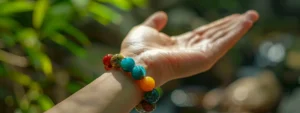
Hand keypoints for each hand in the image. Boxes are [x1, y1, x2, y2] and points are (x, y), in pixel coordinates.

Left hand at [121, 10, 258, 85]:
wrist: (136, 63)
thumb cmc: (137, 49)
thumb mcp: (146, 30)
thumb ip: (155, 23)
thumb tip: (163, 15)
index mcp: (179, 45)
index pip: (203, 33)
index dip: (217, 25)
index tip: (230, 18)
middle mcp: (191, 51)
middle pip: (216, 35)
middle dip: (232, 26)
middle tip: (249, 16)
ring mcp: (198, 56)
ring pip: (223, 39)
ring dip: (238, 28)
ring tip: (252, 16)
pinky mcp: (204, 58)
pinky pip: (224, 43)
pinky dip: (236, 33)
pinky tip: (246, 23)